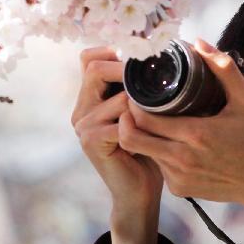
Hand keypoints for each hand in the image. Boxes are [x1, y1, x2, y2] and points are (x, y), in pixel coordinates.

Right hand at [71, 47, 163, 216]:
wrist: (138, 192)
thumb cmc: (146, 150)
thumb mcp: (141, 113)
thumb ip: (139, 89)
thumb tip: (159, 56)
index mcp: (90, 98)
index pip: (88, 58)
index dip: (111, 52)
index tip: (140, 57)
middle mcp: (81, 109)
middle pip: (94, 68)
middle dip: (127, 69)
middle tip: (154, 79)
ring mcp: (83, 125)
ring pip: (116, 96)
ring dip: (143, 102)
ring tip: (161, 113)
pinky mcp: (91, 141)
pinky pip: (120, 120)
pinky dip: (140, 123)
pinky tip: (153, 131)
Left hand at [118, 38, 243, 227]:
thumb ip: (223, 68)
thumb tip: (198, 42)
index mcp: (195, 134)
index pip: (143, 119)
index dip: (132, 104)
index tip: (135, 93)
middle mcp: (182, 159)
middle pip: (131, 138)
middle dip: (126, 120)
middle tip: (133, 107)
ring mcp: (179, 177)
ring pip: (143, 153)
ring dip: (143, 137)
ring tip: (153, 122)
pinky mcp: (180, 189)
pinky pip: (158, 167)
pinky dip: (159, 154)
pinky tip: (171, 144)